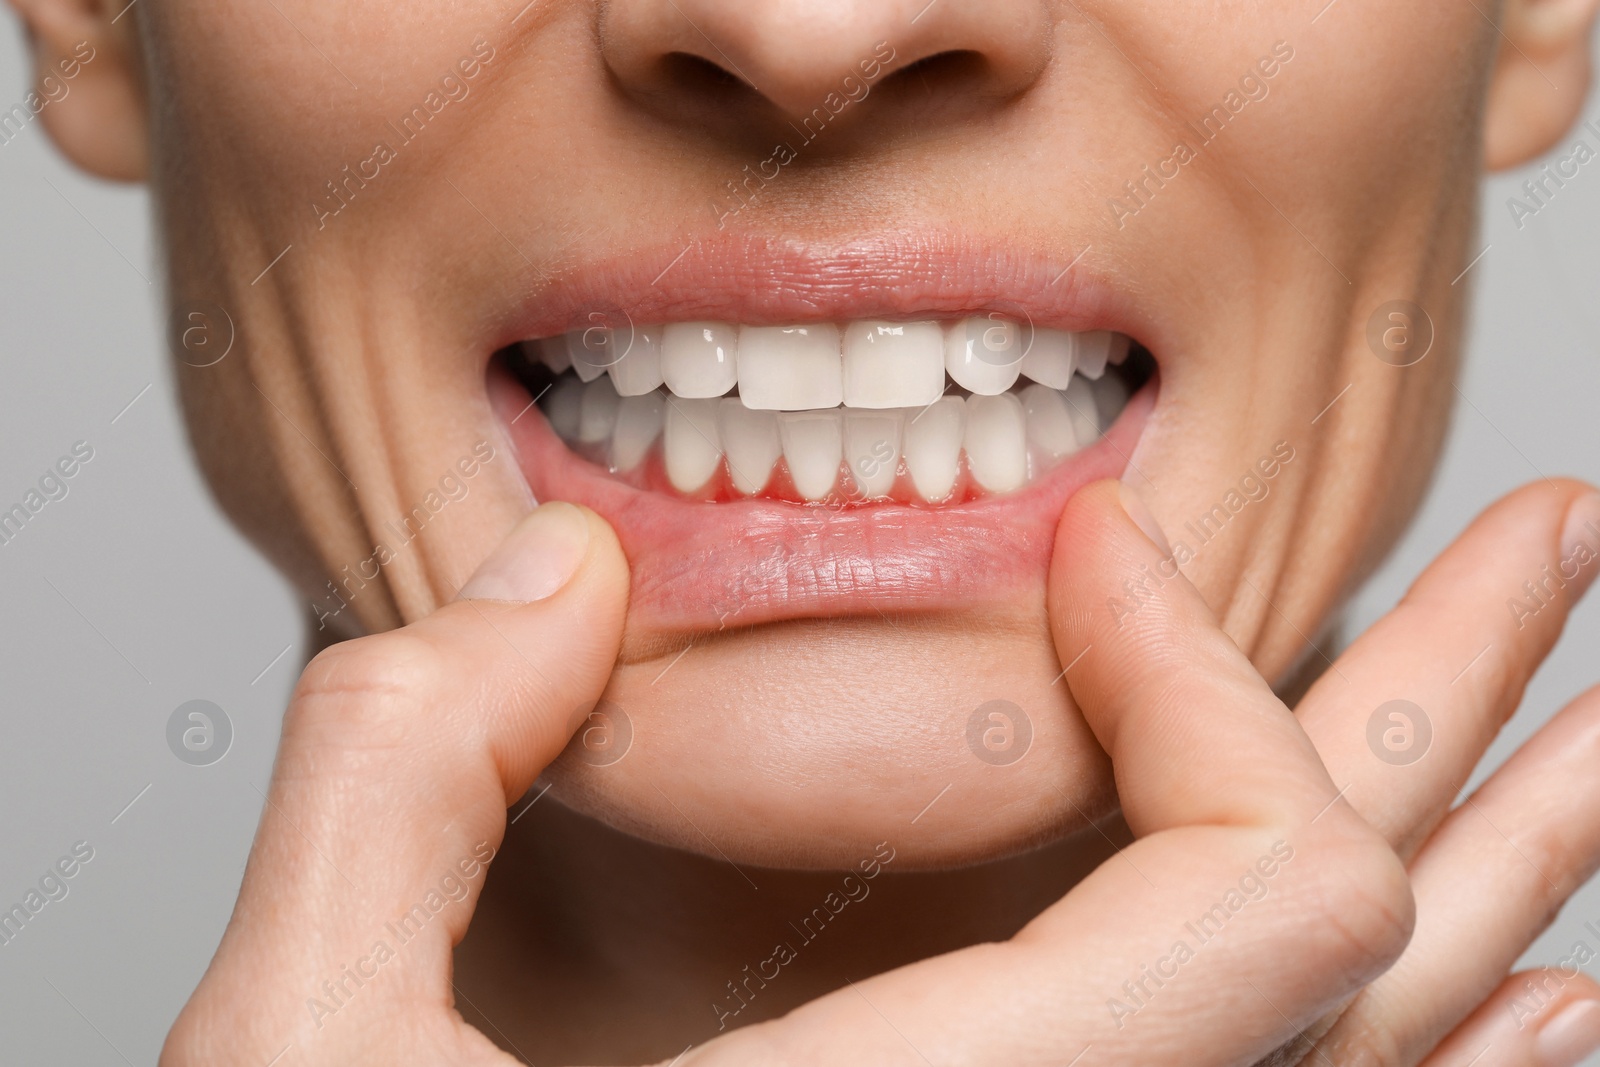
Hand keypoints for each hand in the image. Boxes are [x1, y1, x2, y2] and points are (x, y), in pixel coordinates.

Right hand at [160, 483, 1599, 1065]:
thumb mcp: (300, 1056)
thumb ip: (408, 770)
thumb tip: (554, 573)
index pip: (1263, 900)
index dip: (1215, 679)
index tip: (1104, 549)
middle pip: (1365, 960)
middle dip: (1454, 713)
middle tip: (1552, 544)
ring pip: (1360, 1061)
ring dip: (1495, 877)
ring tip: (1584, 766)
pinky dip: (1423, 1057)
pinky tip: (1515, 1010)